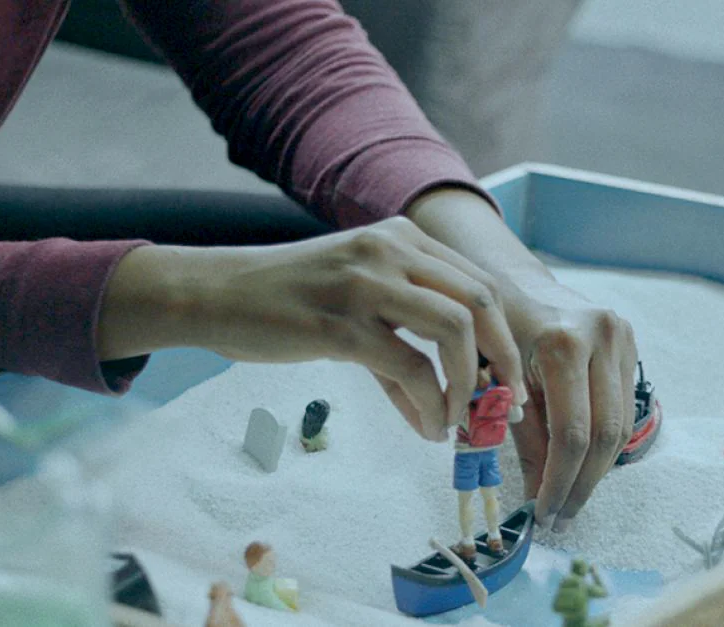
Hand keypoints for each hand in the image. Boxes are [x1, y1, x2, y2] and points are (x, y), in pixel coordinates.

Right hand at [98, 217, 524, 440]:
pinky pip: (410, 367)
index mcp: (401, 236)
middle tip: (503, 404)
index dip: (504, 333)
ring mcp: (365, 283)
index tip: (508, 377)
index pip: (479, 280)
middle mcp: (390, 249)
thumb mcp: (355, 298)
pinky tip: (428, 427)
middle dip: (504, 358)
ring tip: (459, 420)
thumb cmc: (286, 298)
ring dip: (469, 383)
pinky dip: (431, 404)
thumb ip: (402, 339)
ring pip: (455, 329)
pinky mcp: (340, 324)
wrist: (215, 294)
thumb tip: (442, 405)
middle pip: (481, 300)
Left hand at [404, 187, 638, 528]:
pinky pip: (622, 407)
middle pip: (604, 433)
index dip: (558, 481)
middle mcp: (603, 335)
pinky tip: (579, 464)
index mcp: (564, 341)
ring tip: (569, 499)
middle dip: (582, 483)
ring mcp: (623, 337)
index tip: (543, 513)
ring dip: (595, 469)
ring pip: (620, 425)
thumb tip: (535, 497)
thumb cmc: (494, 326)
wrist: (514, 280)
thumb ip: (517, 435)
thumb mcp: (495, 377)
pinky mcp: (630, 343)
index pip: (571, 432)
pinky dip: (601, 442)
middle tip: (560, 516)